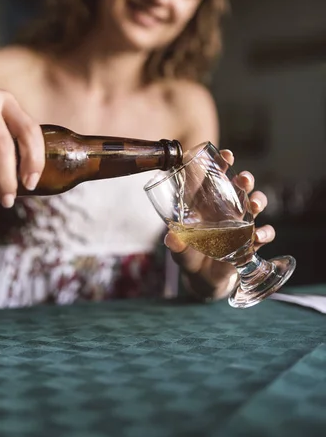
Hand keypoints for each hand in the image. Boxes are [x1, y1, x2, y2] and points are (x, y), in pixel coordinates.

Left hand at [164, 148, 274, 298]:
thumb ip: (176, 245)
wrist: (204, 281)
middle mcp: (226, 210)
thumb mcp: (180, 251)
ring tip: (254, 205)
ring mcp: (240, 225)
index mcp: (206, 204)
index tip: (227, 156)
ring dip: (258, 201)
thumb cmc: (190, 257)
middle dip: (245, 179)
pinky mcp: (251, 242)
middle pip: (239, 187)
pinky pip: (264, 233)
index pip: (215, 178)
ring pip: (255, 204)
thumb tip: (171, 238)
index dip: (222, 164)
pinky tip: (259, 236)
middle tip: (243, 180)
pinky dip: (265, 233)